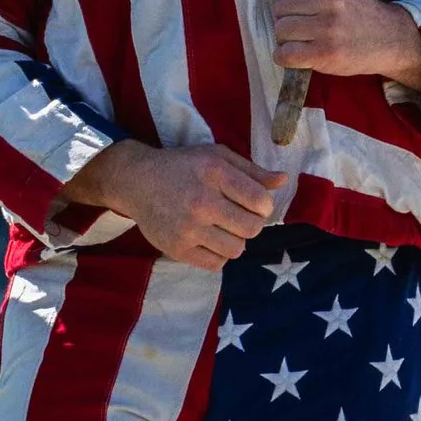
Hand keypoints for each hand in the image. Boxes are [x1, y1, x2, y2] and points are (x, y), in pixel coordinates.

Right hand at [70, 137, 288, 267]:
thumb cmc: (183, 166)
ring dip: (236, 241)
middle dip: (252, 224)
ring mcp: (188, 228)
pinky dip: (218, 255)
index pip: (261, 201)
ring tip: (224, 229)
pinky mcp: (176, 248)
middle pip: (252, 228)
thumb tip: (283, 180)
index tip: (254, 204)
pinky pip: (215, 264)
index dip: (264, 206)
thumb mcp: (217, 156)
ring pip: (236, 250)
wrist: (137, 181)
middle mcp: (201, 201)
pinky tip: (210, 240)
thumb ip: (251, 170)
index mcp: (215, 172)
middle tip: (239, 217)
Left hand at [270, 0, 420, 91]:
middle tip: (303, 23)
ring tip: (303, 38)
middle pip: (279, 8)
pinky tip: (298, 54)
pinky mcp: (327, 53)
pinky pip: (285, 54)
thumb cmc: (356, 6)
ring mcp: (330, 27)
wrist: (388, 38)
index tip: (297, 3)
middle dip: (286, 17)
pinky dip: (285, 57)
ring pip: (281, 31)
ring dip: (286, 38)